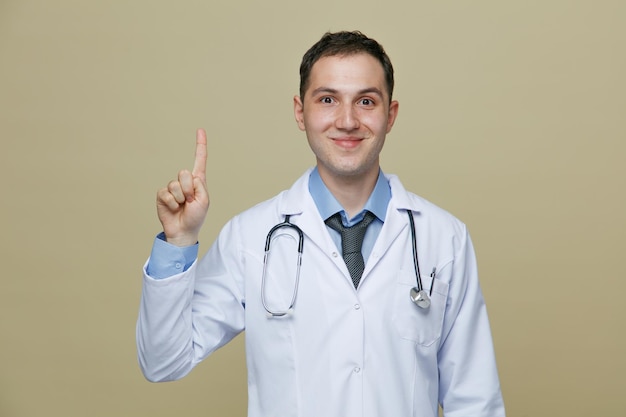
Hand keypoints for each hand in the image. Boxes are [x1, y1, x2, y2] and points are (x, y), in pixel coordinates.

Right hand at [156, 129, 209, 246]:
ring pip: (175, 184)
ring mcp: (173, 188)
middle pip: (185, 173)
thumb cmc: (196, 217)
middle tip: (190, 201)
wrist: (183, 231)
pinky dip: (171, 202)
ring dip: (180, 198)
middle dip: (188, 189)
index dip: (200, 145)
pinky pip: (166, 193)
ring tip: (182, 206)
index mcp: (198, 181)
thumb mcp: (204, 201)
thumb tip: (188, 177)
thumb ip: (199, 186)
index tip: (200, 130)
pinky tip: (173, 208)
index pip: (200, 160)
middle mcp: (185, 182)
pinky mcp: (162, 195)